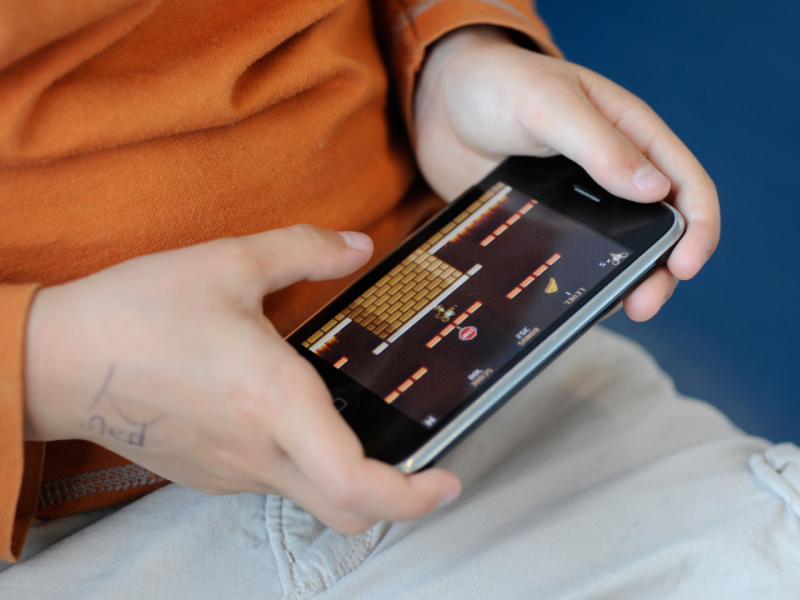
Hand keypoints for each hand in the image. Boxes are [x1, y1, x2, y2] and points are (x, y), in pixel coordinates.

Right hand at [24, 225, 460, 532]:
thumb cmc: (140, 312)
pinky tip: (291, 417)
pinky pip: (273, 480)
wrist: (60, 359)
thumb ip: (305, 249)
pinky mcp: (209, 473)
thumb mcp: (230, 262)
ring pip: (312, 498)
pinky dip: (302, 462)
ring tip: (358, 426)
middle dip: (395, 499)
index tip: (446, 481)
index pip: (358, 483)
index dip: (413, 496)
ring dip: (347, 476)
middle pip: (348, 513)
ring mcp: (232, 471)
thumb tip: (357, 246)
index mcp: (276, 402)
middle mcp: (260, 451)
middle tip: (419, 464)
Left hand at [414, 26, 718, 321]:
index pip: (686, 183)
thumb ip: (599, 145)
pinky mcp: (546, 222)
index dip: (698, 227)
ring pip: (618, 251)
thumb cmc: (497, 86)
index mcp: (630, 134)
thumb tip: (655, 191)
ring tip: (610, 309)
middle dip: (661, 270)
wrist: (439, 104)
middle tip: (644, 305)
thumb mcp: (550, 106)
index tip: (687, 265)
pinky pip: (572, 258)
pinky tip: (568, 301)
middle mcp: (613, 171)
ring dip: (622, 282)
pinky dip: (578, 281)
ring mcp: (579, 202)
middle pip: (659, 230)